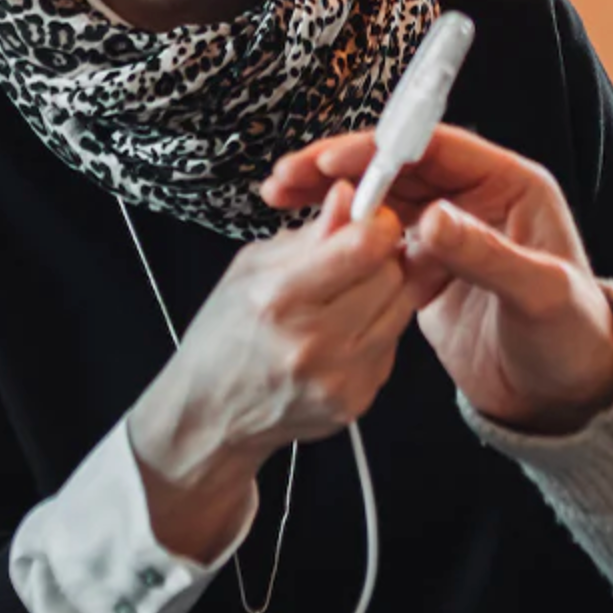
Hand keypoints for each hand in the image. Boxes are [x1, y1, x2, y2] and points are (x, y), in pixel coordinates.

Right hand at [128, 182, 413, 560]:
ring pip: (401, 307)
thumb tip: (349, 197)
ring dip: (382, 290)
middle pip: (391, 274)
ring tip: (347, 292)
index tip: (371, 217)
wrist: (211, 416)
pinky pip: (390, 344)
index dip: (378, 222)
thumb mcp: (250, 269)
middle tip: (357, 253)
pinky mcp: (356, 401)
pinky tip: (342, 329)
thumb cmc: (222, 337)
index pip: (365, 246)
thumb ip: (308, 235)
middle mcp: (314, 343)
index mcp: (279, 300)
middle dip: (380, 254)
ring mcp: (339, 378)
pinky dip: (375, 327)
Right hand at [261, 125, 612, 435]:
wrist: (567, 395)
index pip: (434, 148)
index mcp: (510, 185)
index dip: (380, 149)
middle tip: (288, 178)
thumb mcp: (538, 295)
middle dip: (339, 169)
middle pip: (396, 168)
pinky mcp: (425, 266)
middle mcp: (476, 200)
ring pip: (379, 201)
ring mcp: (448, 233)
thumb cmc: (574, 339)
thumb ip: (486, 253)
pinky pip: (377, 239)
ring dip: (332, 200)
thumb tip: (433, 218)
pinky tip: (308, 240)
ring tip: (281, 200)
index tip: (333, 159)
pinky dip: (342, 237)